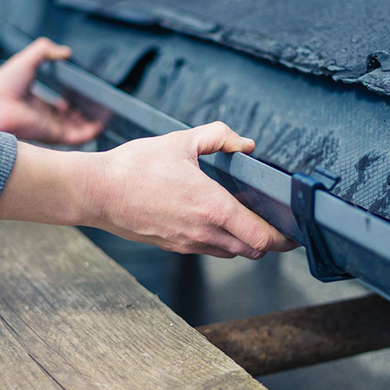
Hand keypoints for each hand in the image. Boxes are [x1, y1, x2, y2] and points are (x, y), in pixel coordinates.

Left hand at [0, 38, 103, 144]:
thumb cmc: (2, 87)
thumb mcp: (26, 60)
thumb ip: (44, 51)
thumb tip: (64, 51)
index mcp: (35, 103)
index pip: (58, 106)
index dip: (72, 100)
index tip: (84, 94)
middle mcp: (44, 118)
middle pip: (71, 118)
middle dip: (86, 113)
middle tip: (100, 104)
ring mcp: (50, 128)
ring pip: (78, 128)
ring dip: (93, 121)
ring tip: (108, 112)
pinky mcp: (56, 136)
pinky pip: (80, 137)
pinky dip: (93, 130)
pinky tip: (103, 122)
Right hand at [87, 121, 297, 257]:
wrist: (96, 192)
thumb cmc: (134, 167)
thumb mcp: (180, 141)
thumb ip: (218, 137)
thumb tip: (244, 143)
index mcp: (211, 206)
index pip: (261, 237)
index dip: (283, 238)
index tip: (294, 230)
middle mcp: (203, 231)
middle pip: (252, 250)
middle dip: (269, 240)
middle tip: (275, 222)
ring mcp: (187, 243)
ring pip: (231, 253)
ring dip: (244, 241)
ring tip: (246, 220)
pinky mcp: (173, 247)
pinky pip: (208, 250)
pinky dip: (221, 241)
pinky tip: (214, 220)